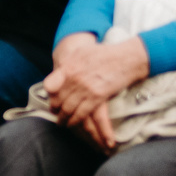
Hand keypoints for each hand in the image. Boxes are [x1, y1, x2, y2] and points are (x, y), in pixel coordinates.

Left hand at [43, 31, 149, 149]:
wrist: (126, 58)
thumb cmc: (105, 53)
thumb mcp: (81, 52)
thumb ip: (68, 63)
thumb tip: (57, 72)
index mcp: (69, 67)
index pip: (50, 85)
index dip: (49, 94)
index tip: (51, 98)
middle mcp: (75, 79)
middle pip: (59, 100)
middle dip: (56, 109)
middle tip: (55, 113)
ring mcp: (86, 89)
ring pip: (69, 109)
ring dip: (64, 118)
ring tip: (62, 123)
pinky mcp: (97, 98)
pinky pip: (82, 113)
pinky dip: (76, 120)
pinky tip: (73, 124)